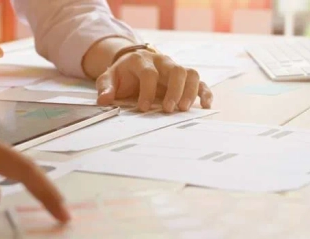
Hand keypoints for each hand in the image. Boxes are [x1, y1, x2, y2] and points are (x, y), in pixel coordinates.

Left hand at [96, 50, 212, 112]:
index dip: (147, 90)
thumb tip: (104, 99)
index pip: (149, 73)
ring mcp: (175, 69)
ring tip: (183, 109)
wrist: (132, 65)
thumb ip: (106, 87)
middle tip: (168, 109)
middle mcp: (162, 62)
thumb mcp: (109, 78)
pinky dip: (205, 92)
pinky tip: (205, 105)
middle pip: (176, 70)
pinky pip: (200, 82)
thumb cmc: (122, 75)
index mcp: (142, 60)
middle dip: (174, 91)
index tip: (142, 107)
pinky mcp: (184, 78)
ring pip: (190, 73)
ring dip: (190, 92)